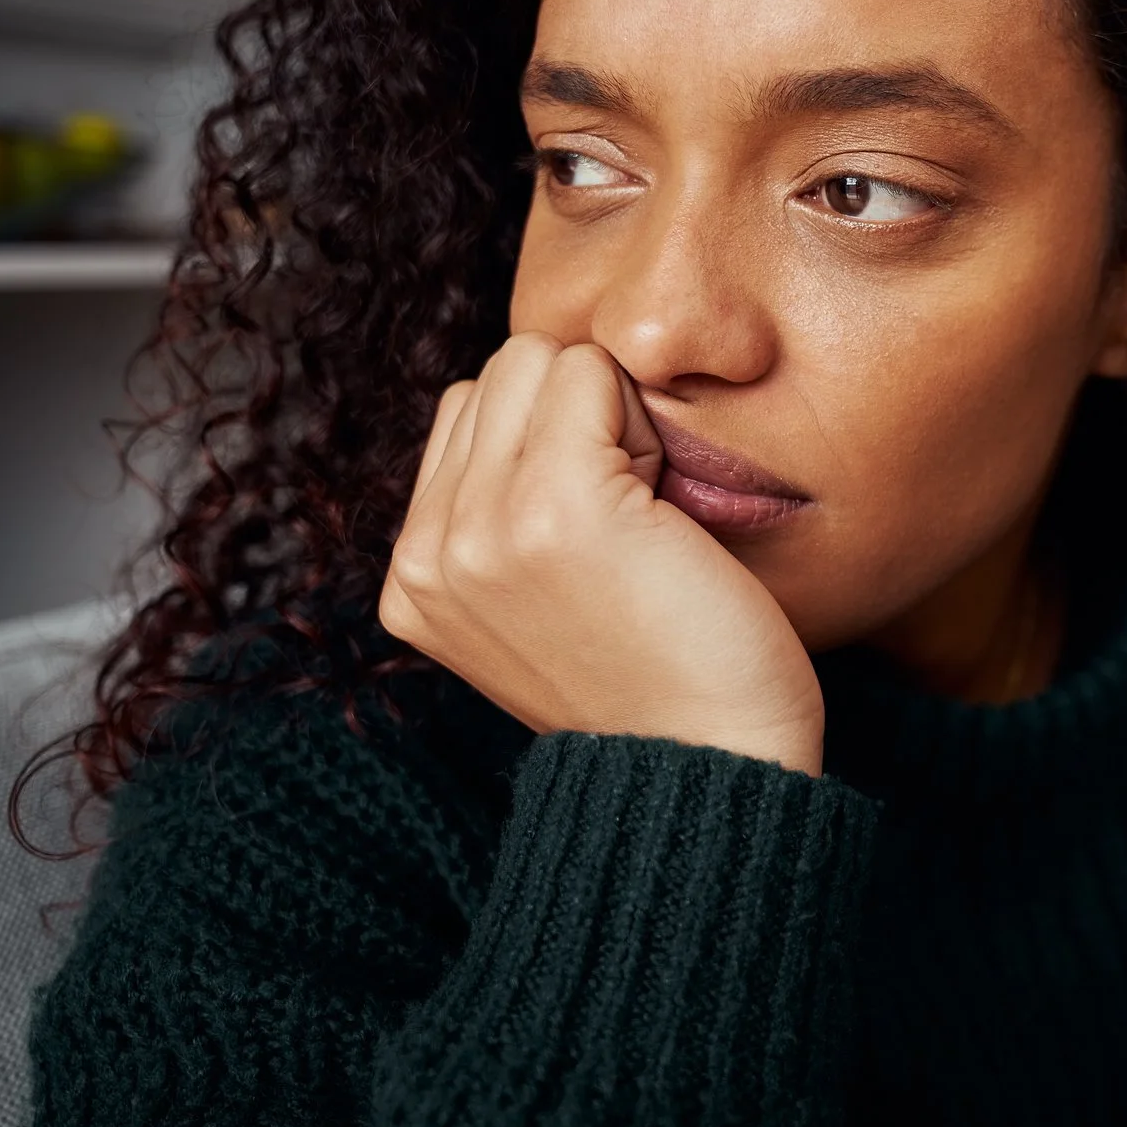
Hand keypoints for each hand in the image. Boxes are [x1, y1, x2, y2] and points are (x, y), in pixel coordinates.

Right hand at [380, 333, 824, 773]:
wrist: (713, 769)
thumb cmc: (664, 680)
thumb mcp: (538, 607)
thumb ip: (500, 520)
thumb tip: (531, 404)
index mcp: (414, 579)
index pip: (468, 413)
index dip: (554, 447)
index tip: (600, 542)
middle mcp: (427, 553)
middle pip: (500, 373)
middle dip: (577, 420)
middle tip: (629, 528)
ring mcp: (479, 527)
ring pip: (540, 357)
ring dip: (610, 417)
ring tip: (640, 523)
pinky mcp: (554, 504)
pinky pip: (592, 370)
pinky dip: (646, 423)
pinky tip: (663, 516)